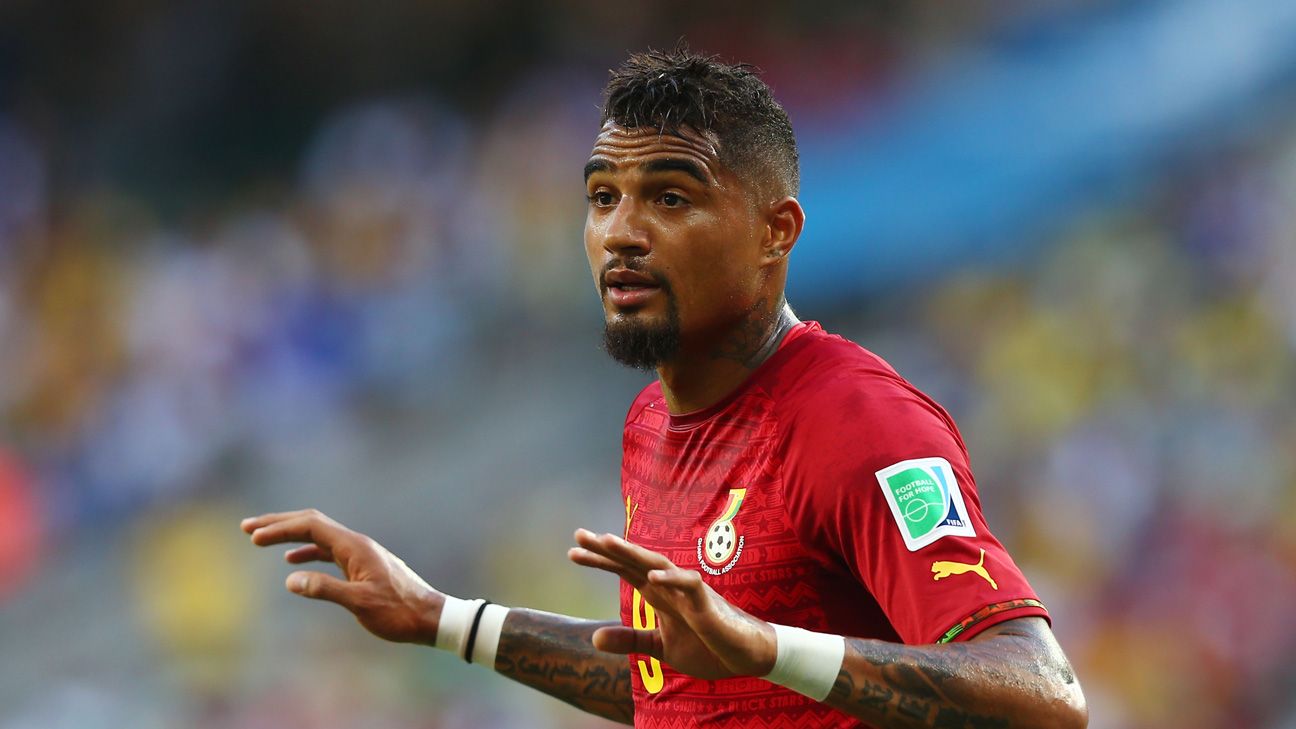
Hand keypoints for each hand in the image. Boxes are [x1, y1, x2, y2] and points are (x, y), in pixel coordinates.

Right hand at [241, 509, 442, 643]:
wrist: (430, 617)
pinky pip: (328, 551)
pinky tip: (293, 562)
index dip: (280, 528)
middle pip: (312, 523)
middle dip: (279, 523)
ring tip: (261, 540)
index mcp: (354, 547)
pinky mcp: (362, 566)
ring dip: (290, 536)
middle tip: (247, 528)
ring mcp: (360, 553)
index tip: (253, 537)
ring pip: (319, 536)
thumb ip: (325, 590)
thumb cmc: (398, 612)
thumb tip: (289, 579)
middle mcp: (356, 544)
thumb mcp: (359, 603)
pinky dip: (307, 551)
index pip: (311, 526)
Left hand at [568, 529, 776, 678]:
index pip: (623, 571)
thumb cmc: (706, 645)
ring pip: (657, 564)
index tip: (572, 552)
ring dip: (632, 553)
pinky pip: (688, 585)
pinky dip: (671, 580)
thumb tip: (594, 637)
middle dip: (607, 548)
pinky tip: (651, 577)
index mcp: (657, 593)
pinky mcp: (706, 603)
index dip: (599, 561)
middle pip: (634, 561)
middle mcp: (669, 585)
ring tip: (607, 542)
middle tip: (579, 534)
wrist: (743, 655)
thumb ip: (629, 640)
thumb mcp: (659, 647)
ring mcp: (687, 591)